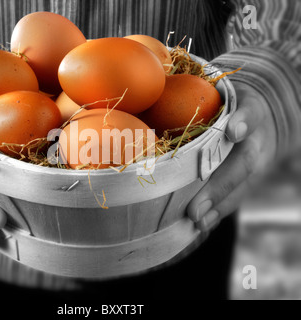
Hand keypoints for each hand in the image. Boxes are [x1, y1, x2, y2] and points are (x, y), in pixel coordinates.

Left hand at [188, 82, 276, 231]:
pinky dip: (218, 211)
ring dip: (218, 206)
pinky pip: (236, 195)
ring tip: (197, 222)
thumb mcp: (214, 91)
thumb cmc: (221, 104)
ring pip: (242, 185)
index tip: (233, 131)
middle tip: (195, 209)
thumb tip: (135, 108)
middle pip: (243, 162)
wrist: (257, 115)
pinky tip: (200, 225)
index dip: (244, 121)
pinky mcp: (249, 176)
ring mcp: (253, 158)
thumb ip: (185, 94)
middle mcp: (252, 137)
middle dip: (220, 186)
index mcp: (245, 109)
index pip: (250, 111)